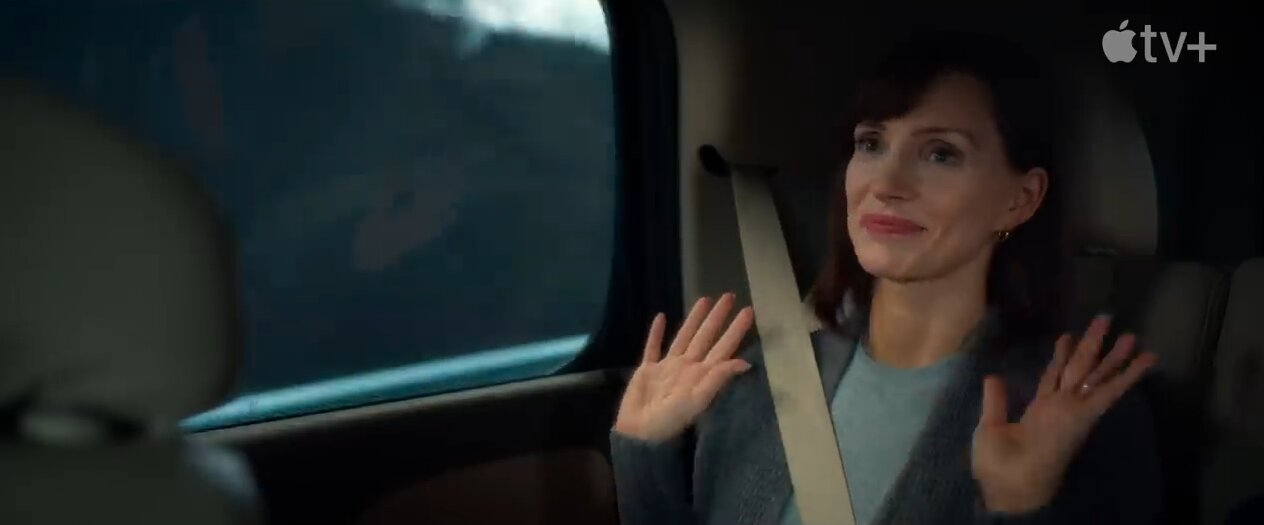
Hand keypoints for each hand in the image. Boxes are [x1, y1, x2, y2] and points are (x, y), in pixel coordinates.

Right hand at [613, 293, 754, 442]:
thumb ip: (718, 379)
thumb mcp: (697, 400)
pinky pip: (653, 347)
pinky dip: (656, 333)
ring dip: (694, 319)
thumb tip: (745, 363)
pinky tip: (661, 317)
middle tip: (729, 296)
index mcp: (701, 373)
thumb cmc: (670, 420)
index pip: (723, 346)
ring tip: (703, 300)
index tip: (748, 311)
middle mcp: (687, 367)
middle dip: (717, 317)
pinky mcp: (648, 370)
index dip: (735, 330)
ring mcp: (667, 367)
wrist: (640, 434)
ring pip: (684, 337)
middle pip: (705, 336)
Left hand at [971, 315, 1158, 512]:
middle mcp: (1059, 407)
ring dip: (1113, 355)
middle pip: (1079, 369)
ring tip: (1131, 334)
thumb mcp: (990, 427)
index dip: (1060, 356)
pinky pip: (1108, 391)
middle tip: (1105, 319)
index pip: (1053, 377)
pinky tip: (1144, 361)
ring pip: (1095, 375)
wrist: (1011, 487)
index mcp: (1038, 410)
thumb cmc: (998, 465)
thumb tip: (992, 376)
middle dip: (1093, 345)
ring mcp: (1073, 410)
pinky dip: (1128, 375)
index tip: (1067, 337)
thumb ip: (996, 401)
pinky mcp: (1084, 416)